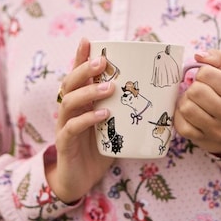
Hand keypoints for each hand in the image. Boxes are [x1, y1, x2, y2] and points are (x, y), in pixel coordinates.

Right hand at [45, 38, 114, 202]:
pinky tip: (103, 115)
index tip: (87, 40)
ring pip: (69, 101)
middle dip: (84, 69)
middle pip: (70, 83)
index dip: (80, 56)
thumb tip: (156, 93)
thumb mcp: (113, 124)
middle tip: (103, 61)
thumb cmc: (99, 148)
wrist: (80, 180)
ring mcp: (64, 125)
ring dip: (88, 91)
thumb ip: (123, 108)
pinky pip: (72, 128)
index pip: (77, 74)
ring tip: (108, 87)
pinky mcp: (65, 144)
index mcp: (79, 101)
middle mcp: (69, 109)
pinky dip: (87, 119)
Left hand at [174, 49, 220, 156]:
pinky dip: (180, 115)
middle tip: (198, 91)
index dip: (202, 73)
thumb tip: (198, 55)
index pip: (207, 74)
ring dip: (185, 101)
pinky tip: (189, 114)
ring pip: (186, 107)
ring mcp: (216, 131)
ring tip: (193, 102)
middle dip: (193, 87)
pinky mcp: (201, 140)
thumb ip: (217, 59)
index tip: (206, 79)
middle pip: (195, 91)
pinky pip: (180, 123)